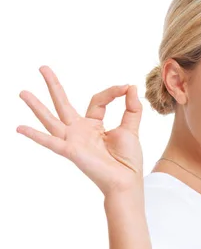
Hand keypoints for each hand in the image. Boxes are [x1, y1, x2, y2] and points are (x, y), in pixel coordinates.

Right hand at [17, 66, 144, 196]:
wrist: (127, 180)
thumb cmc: (128, 160)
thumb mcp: (131, 128)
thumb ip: (132, 108)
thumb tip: (131, 86)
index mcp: (94, 126)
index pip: (97, 100)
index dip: (111, 92)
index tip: (125, 88)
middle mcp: (80, 132)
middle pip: (63, 104)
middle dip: (53, 86)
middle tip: (42, 67)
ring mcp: (73, 141)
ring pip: (51, 120)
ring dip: (37, 106)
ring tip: (23, 92)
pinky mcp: (71, 151)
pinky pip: (50, 142)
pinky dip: (35, 135)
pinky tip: (19, 128)